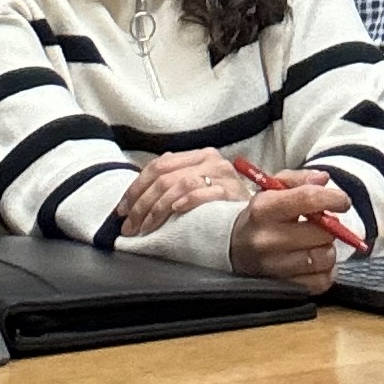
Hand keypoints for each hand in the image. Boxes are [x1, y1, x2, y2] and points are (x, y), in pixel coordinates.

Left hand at [117, 149, 252, 236]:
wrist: (261, 216)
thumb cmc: (224, 206)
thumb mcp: (199, 187)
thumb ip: (175, 182)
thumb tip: (137, 193)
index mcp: (198, 156)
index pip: (158, 165)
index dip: (135, 188)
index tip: (122, 210)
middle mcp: (210, 160)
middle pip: (164, 177)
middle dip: (141, 204)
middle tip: (130, 226)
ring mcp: (222, 175)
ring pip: (178, 185)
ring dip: (157, 209)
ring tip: (146, 228)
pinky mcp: (232, 192)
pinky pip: (205, 193)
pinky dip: (187, 201)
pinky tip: (175, 212)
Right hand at [230, 173, 352, 292]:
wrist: (234, 246)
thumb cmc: (262, 214)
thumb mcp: (274, 188)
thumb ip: (299, 179)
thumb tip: (323, 180)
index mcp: (264, 208)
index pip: (307, 199)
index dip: (333, 199)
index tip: (343, 201)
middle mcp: (266, 239)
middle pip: (321, 233)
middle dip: (330, 227)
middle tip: (323, 226)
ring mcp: (273, 266)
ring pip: (324, 258)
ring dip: (327, 249)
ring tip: (316, 244)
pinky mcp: (282, 287)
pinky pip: (320, 282)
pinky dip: (325, 272)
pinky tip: (315, 262)